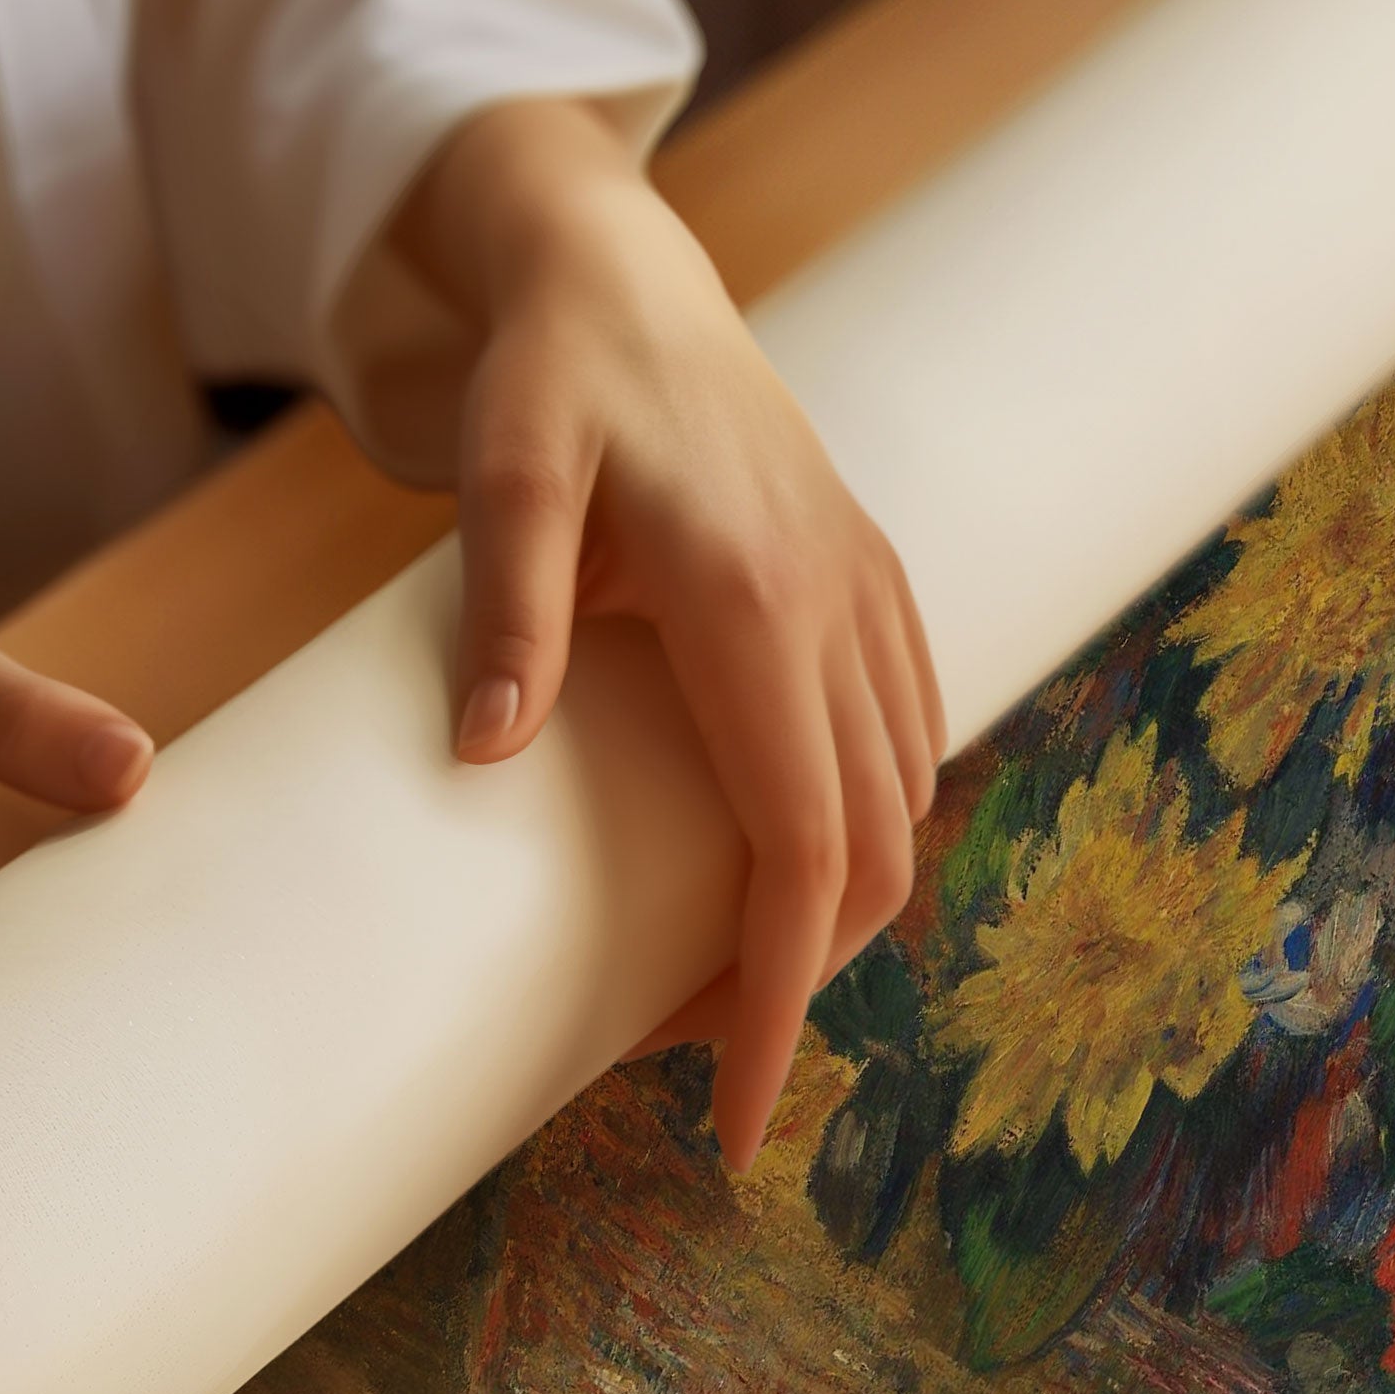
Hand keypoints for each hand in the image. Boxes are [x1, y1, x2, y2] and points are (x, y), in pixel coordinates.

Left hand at [388, 100, 945, 1170]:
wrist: (629, 274)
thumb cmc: (551, 373)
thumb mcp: (502, 469)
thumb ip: (505, 607)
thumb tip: (487, 756)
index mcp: (752, 601)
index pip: (800, 848)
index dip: (778, 1000)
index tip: (735, 1119)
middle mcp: (839, 610)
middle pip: (868, 857)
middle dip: (798, 985)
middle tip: (689, 1057)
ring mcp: (872, 598)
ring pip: (900, 811)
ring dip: (830, 916)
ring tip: (723, 976)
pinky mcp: (875, 590)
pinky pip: (908, 744)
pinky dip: (860, 833)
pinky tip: (784, 863)